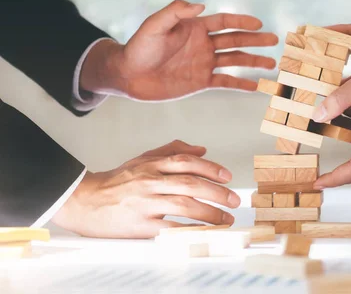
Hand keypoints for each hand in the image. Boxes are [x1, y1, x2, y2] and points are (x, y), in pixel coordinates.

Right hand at [51, 140, 240, 238]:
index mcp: (152, 165)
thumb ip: (173, 150)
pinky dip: (188, 230)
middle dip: (216, 192)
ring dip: (209, 213)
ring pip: (183, 204)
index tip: (228, 177)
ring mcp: (144, 202)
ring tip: (225, 219)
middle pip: (190, 183)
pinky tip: (203, 233)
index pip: (187, 162)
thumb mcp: (144, 159)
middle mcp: (150, 181)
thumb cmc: (117, 181)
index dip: (210, 168)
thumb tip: (202, 149)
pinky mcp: (139, 224)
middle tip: (234, 201)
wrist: (84, 200)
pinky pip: (168, 228)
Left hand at [79, 0, 278, 99]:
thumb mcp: (154, 25)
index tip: (259, 24)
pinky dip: (240, 83)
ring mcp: (203, 63)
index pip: (224, 22)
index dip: (242, 22)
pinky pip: (225, 82)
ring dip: (254, 61)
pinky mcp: (200, 81)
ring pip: (234, 61)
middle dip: (256, 40)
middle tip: (274, 40)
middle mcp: (203, 44)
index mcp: (195, 27)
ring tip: (272, 64)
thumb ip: (175, 12)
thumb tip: (202, 6)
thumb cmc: (138, 47)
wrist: (128, 75)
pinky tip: (255, 86)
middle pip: (235, 40)